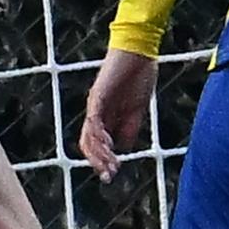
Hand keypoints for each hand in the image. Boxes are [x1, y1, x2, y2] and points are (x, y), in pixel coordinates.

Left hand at [79, 48, 158, 181]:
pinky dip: (99, 135)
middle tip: (108, 177)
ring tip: (109, 167)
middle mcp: (97, 112)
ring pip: (89, 135)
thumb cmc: (140, 77)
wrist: (140, 52)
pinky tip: (108, 147)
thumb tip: (123, 148)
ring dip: (99, 154)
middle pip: (89, 143)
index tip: (114, 173)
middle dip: (98, 162)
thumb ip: (130, 127)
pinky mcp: (98, 96)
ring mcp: (95, 104)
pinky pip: (94, 120)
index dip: (104, 159)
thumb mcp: (137, 109)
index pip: (98, 143)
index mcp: (107, 116)